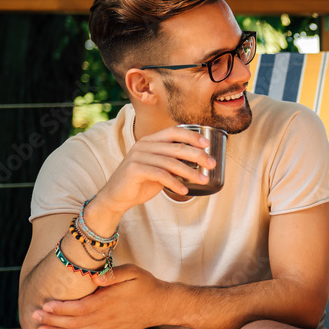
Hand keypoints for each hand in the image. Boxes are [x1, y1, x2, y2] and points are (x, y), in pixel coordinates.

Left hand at [31, 265, 171, 328]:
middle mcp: (106, 318)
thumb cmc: (146, 285)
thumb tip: (94, 276)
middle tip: (33, 317)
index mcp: (109, 302)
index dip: (61, 309)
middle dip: (52, 321)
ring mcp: (107, 328)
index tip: (45, 305)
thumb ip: (114, 274)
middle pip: (73, 323)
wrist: (162, 306)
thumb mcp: (134, 272)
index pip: (79, 308)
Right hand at [91, 126, 216, 223]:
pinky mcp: (134, 169)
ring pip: (171, 162)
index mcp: (150, 140)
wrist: (117, 196)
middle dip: (198, 155)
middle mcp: (143, 145)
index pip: (174, 131)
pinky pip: (160, 175)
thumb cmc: (141, 182)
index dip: (192, 136)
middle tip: (212, 164)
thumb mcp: (160, 168)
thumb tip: (199, 161)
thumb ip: (173, 161)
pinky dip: (175, 183)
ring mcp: (138, 156)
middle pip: (176, 147)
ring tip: (203, 180)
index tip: (207, 144)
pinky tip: (184, 190)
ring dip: (190, 172)